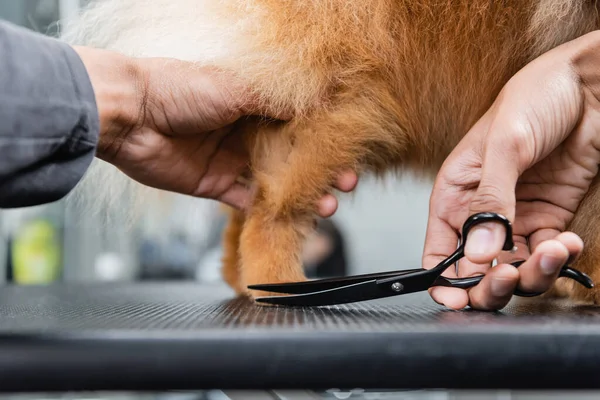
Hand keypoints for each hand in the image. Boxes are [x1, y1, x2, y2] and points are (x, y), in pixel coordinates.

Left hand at [74, 47, 357, 214]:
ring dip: (304, 193)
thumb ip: (277, 99)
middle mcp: (246, 131)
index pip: (298, 122)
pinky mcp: (216, 185)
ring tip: (329, 204)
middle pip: (292, 156)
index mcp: (254, 102)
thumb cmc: (178, 88)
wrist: (129, 115)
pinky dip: (271, 210)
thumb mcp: (237, 86)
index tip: (350, 149)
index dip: (324, 137)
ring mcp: (232, 159)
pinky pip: (248, 201)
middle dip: (322, 170)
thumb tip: (317, 100)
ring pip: (277, 181)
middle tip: (348, 182)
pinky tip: (294, 215)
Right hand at [422, 31, 599, 309]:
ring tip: (552, 251)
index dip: (443, 279)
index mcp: (455, 194)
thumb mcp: (504, 146)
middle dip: (490, 282)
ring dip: (532, 271)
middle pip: (475, 268)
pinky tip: (567, 241)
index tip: (458, 297)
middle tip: (509, 279)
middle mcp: (480, 212)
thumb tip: (476, 252)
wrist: (589, 85)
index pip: (438, 249)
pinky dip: (558, 257)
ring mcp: (515, 218)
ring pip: (513, 267)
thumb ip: (490, 201)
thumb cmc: (534, 98)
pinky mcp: (548, 217)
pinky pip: (546, 253)